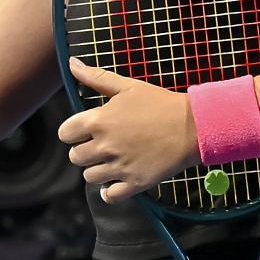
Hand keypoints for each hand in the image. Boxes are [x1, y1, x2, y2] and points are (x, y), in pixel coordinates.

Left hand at [55, 58, 196, 203]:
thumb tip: (72, 63)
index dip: (73, 132)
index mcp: (98, 121)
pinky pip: (109, 196)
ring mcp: (119, 167)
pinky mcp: (135, 183)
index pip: (65, 133)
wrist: (194, 126)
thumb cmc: (160, 103)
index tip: (86, 131)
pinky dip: (109, 192)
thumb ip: (96, 77)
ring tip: (112, 161)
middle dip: (85, 151)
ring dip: (97, 170)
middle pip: (75, 157)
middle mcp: (104, 146)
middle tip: (103, 145)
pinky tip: (116, 181)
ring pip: (89, 177)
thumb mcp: (127, 86)